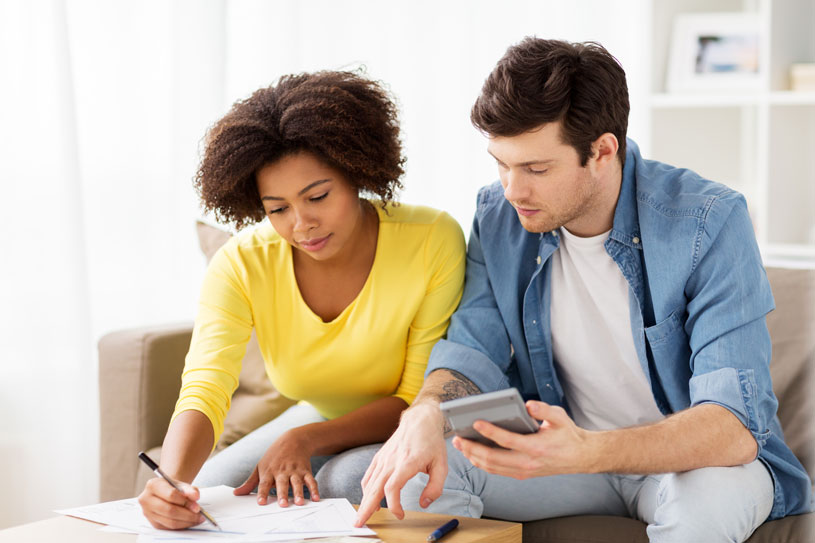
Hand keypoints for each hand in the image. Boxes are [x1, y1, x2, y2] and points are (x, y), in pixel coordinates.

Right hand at [138, 477, 204, 529]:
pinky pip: (169, 527)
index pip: (171, 495)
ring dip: (186, 522)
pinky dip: (182, 525)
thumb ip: (189, 489)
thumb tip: (195, 496)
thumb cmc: (172, 487)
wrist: (164, 491)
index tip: (197, 506)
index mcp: (153, 485)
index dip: (185, 502)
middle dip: (187, 514)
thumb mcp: (181, 484)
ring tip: (197, 518)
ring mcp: (148, 513)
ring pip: (170, 521)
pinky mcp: (153, 522)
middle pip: (169, 510)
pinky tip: (190, 521)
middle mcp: (146, 499)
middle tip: (199, 514)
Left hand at [234, 428, 316, 506]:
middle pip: (282, 484)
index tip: (261, 502)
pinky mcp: (306, 471)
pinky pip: (311, 481)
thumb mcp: (260, 466)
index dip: (262, 493)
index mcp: (269, 472)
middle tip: (282, 505)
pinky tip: (316, 498)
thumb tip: (236, 494)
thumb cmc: (274, 457)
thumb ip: (250, 483)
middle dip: (282, 494)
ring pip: (297, 483)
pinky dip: (314, 489)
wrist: (293, 440)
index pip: (264, 483)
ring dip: (298, 493)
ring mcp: (295, 471)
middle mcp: (282, 472)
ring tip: (299, 503)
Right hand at [354, 402, 447, 526]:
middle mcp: (392, 460)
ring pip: (369, 483)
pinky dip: (366, 488)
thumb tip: (424, 503)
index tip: (400, 514)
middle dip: (366, 508)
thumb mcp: (441, 465)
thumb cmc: (431, 441)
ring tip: (361, 515)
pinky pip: (369, 475)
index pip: (392, 488)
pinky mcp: (380, 456)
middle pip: (374, 488)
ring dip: (364, 501)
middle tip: (359, 523)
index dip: (393, 505)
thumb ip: (435, 487)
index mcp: (407, 463)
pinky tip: (367, 498)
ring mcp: (384, 458)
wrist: (420, 419)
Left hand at [452, 400, 594, 478]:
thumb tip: (528, 404)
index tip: (476, 422)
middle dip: (472, 448)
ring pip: (492, 467)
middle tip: (458, 437)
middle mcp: (528, 462)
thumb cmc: (568, 434)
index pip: (507, 440)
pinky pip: (496, 471)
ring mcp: (523, 471)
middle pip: (493, 458)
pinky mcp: (521, 474)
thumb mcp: (559, 417)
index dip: (490, 432)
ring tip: (460, 444)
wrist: (580, 457)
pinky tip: (472, 453)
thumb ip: (544, 409)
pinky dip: (482, 463)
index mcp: (536, 447)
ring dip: (473, 457)